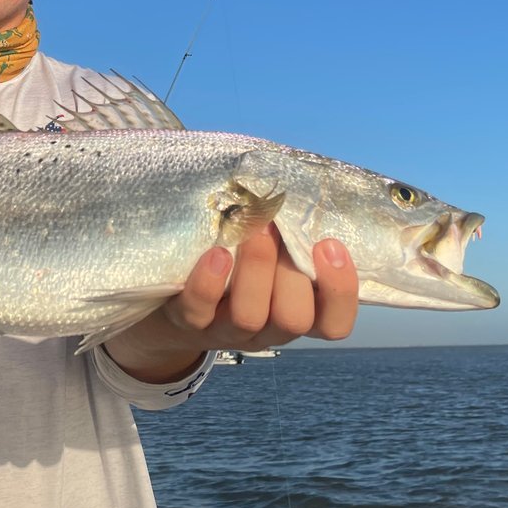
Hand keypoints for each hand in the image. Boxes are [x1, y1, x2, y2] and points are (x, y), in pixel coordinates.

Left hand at [104, 225, 357, 382]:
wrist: (167, 302)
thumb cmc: (234, 263)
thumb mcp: (268, 251)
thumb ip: (288, 230)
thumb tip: (299, 178)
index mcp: (295, 312)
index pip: (334, 324)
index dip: (340, 291)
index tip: (329, 245)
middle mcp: (266, 328)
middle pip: (293, 319)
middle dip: (291, 274)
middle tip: (279, 228)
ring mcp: (225, 330)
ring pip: (249, 317)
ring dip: (255, 270)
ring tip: (253, 229)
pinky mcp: (186, 322)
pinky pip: (199, 311)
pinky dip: (209, 283)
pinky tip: (216, 253)